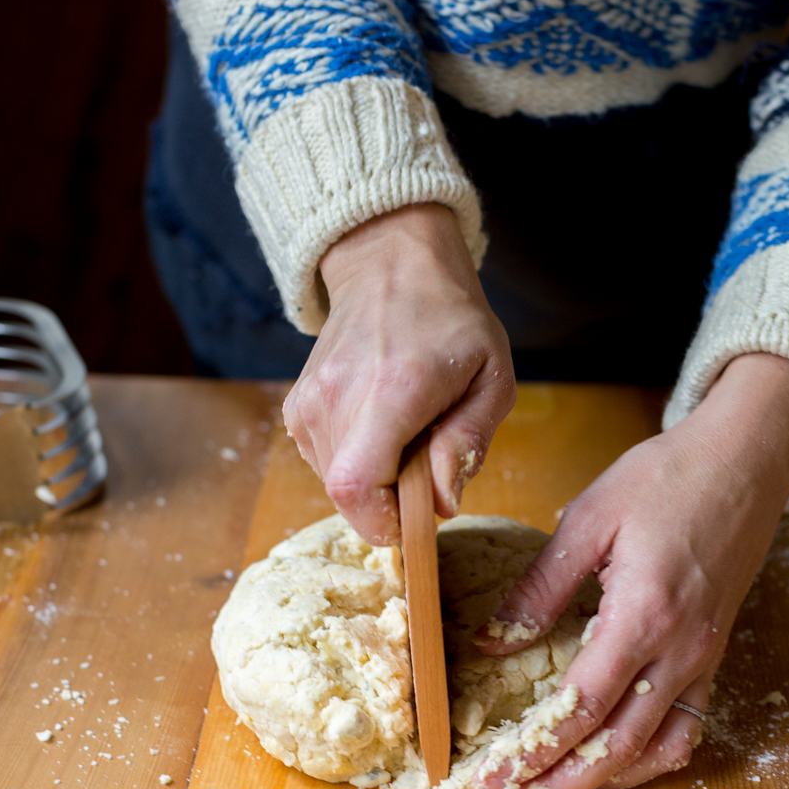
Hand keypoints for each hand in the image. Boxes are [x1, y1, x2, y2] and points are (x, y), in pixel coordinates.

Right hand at [283, 203, 515, 544]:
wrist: (390, 265)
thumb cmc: (452, 322)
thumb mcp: (492, 379)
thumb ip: (468, 442)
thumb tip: (441, 503)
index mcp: (393, 389)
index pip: (357, 487)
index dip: (384, 522)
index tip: (418, 515)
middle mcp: (338, 396)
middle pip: (347, 495)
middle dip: (390, 503)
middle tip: (425, 463)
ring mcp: (308, 401)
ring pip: (335, 483)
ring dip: (375, 480)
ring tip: (406, 434)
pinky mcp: (296, 407)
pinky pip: (324, 462)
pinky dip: (356, 462)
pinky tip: (380, 427)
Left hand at [471, 353, 788, 788]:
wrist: (746, 460)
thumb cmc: (668, 478)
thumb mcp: (589, 520)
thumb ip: (539, 588)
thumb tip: (490, 644)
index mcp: (644, 615)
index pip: (581, 710)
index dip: (532, 754)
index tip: (489, 780)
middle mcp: (681, 651)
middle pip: (618, 749)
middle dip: (558, 787)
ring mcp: (703, 658)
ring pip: (656, 751)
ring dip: (602, 783)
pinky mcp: (713, 655)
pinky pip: (685, 728)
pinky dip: (646, 759)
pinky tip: (612, 762)